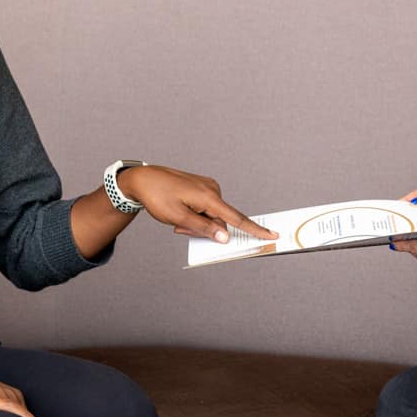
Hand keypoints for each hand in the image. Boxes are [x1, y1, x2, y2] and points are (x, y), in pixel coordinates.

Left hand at [117, 164, 277, 243]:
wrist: (143, 179)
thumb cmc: (158, 197)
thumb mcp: (178, 217)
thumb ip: (203, 228)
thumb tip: (225, 237)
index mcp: (209, 197)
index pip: (236, 218)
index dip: (254, 229)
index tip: (272, 235)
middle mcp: (213, 190)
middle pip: (220, 221)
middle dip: (204, 230)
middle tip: (179, 228)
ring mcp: (208, 187)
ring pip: (211, 216)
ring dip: (197, 223)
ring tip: (176, 220)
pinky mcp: (203, 188)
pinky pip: (206, 208)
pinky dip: (195, 215)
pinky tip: (180, 212)